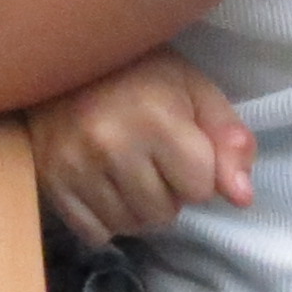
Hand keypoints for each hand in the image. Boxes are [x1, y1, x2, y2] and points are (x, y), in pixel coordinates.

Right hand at [27, 49, 256, 247]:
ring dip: (136, 208)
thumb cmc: (139, 73)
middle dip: (166, 192)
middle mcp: (111, 144)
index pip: (200, 189)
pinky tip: (101, 184)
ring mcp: (75, 165)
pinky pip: (94, 233)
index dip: (197, 171)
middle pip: (164, 214)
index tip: (179, 146)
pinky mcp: (49, 182)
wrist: (63, 58)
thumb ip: (228, 140)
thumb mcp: (195, 90)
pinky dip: (104, 219)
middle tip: (149, 157)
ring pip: (130, 227)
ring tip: (126, 171)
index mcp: (156, 118)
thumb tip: (242, 198)